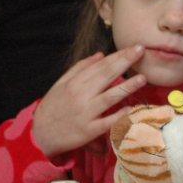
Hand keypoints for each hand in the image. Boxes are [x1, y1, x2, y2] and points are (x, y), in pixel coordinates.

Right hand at [31, 46, 146, 156]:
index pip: (100, 66)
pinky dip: (117, 115)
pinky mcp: (88, 131)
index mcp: (74, 83)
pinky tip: (130, 108)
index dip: (118, 55)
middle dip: (125, 62)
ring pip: (109, 98)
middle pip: (105, 76)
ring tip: (143, 78)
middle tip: (141, 51)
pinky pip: (106, 122)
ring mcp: (85, 114)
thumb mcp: (61, 84)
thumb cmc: (53, 107)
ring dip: (126, 88)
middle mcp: (80, 96)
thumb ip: (80, 68)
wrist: (39, 135)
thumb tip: (101, 54)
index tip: (134, 47)